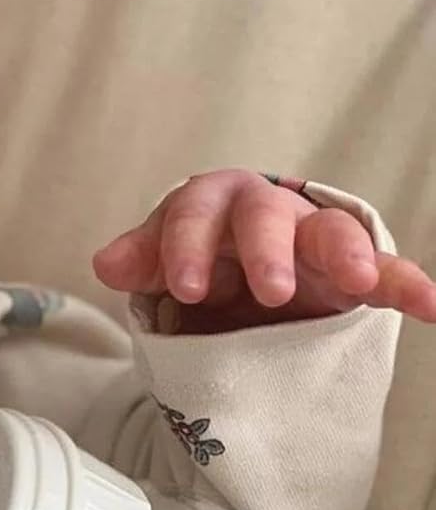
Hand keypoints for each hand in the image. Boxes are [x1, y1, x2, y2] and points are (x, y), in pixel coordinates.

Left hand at [94, 169, 435, 332]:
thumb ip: (142, 258)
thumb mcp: (165, 256)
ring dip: (347, 256)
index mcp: (213, 203)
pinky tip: (431, 306)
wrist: (238, 266)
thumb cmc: (198, 254)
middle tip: (270, 292)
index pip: (196, 213)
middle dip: (268, 250)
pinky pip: (388, 272)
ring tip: (359, 282)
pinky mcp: (352, 272)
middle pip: (266, 217)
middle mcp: (267, 211)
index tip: (185, 289)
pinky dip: (409, 285)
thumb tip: (106, 262)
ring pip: (333, 233)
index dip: (188, 247)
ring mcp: (313, 239)